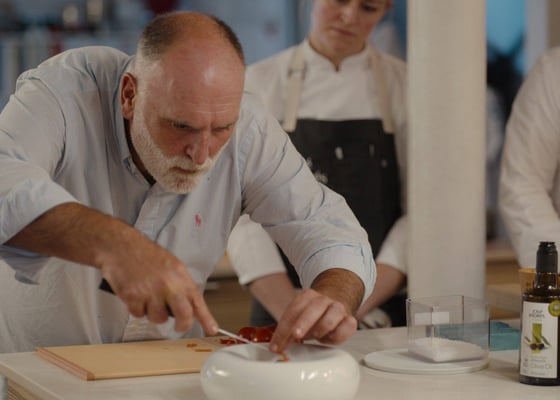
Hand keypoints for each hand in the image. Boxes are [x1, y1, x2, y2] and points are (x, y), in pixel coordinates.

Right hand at [99, 229, 217, 333]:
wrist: (120, 246)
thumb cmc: (144, 254)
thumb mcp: (171, 265)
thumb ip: (180, 284)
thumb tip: (188, 304)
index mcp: (180, 275)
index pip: (197, 300)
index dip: (206, 317)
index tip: (212, 329)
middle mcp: (168, 284)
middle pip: (184, 314)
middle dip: (183, 325)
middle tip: (179, 326)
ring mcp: (150, 291)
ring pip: (158, 318)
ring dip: (153, 313)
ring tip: (148, 297)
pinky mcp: (133, 297)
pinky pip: (138, 314)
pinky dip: (136, 308)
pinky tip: (135, 294)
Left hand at [269, 288, 357, 352]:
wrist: (332, 305)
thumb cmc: (312, 316)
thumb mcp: (298, 319)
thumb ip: (287, 330)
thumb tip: (276, 346)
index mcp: (307, 296)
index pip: (293, 310)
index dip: (284, 328)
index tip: (277, 344)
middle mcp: (323, 300)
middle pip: (314, 307)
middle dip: (304, 322)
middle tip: (295, 335)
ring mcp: (337, 308)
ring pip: (334, 313)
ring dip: (321, 328)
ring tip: (314, 336)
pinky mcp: (349, 319)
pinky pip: (348, 325)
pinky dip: (339, 333)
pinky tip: (330, 338)